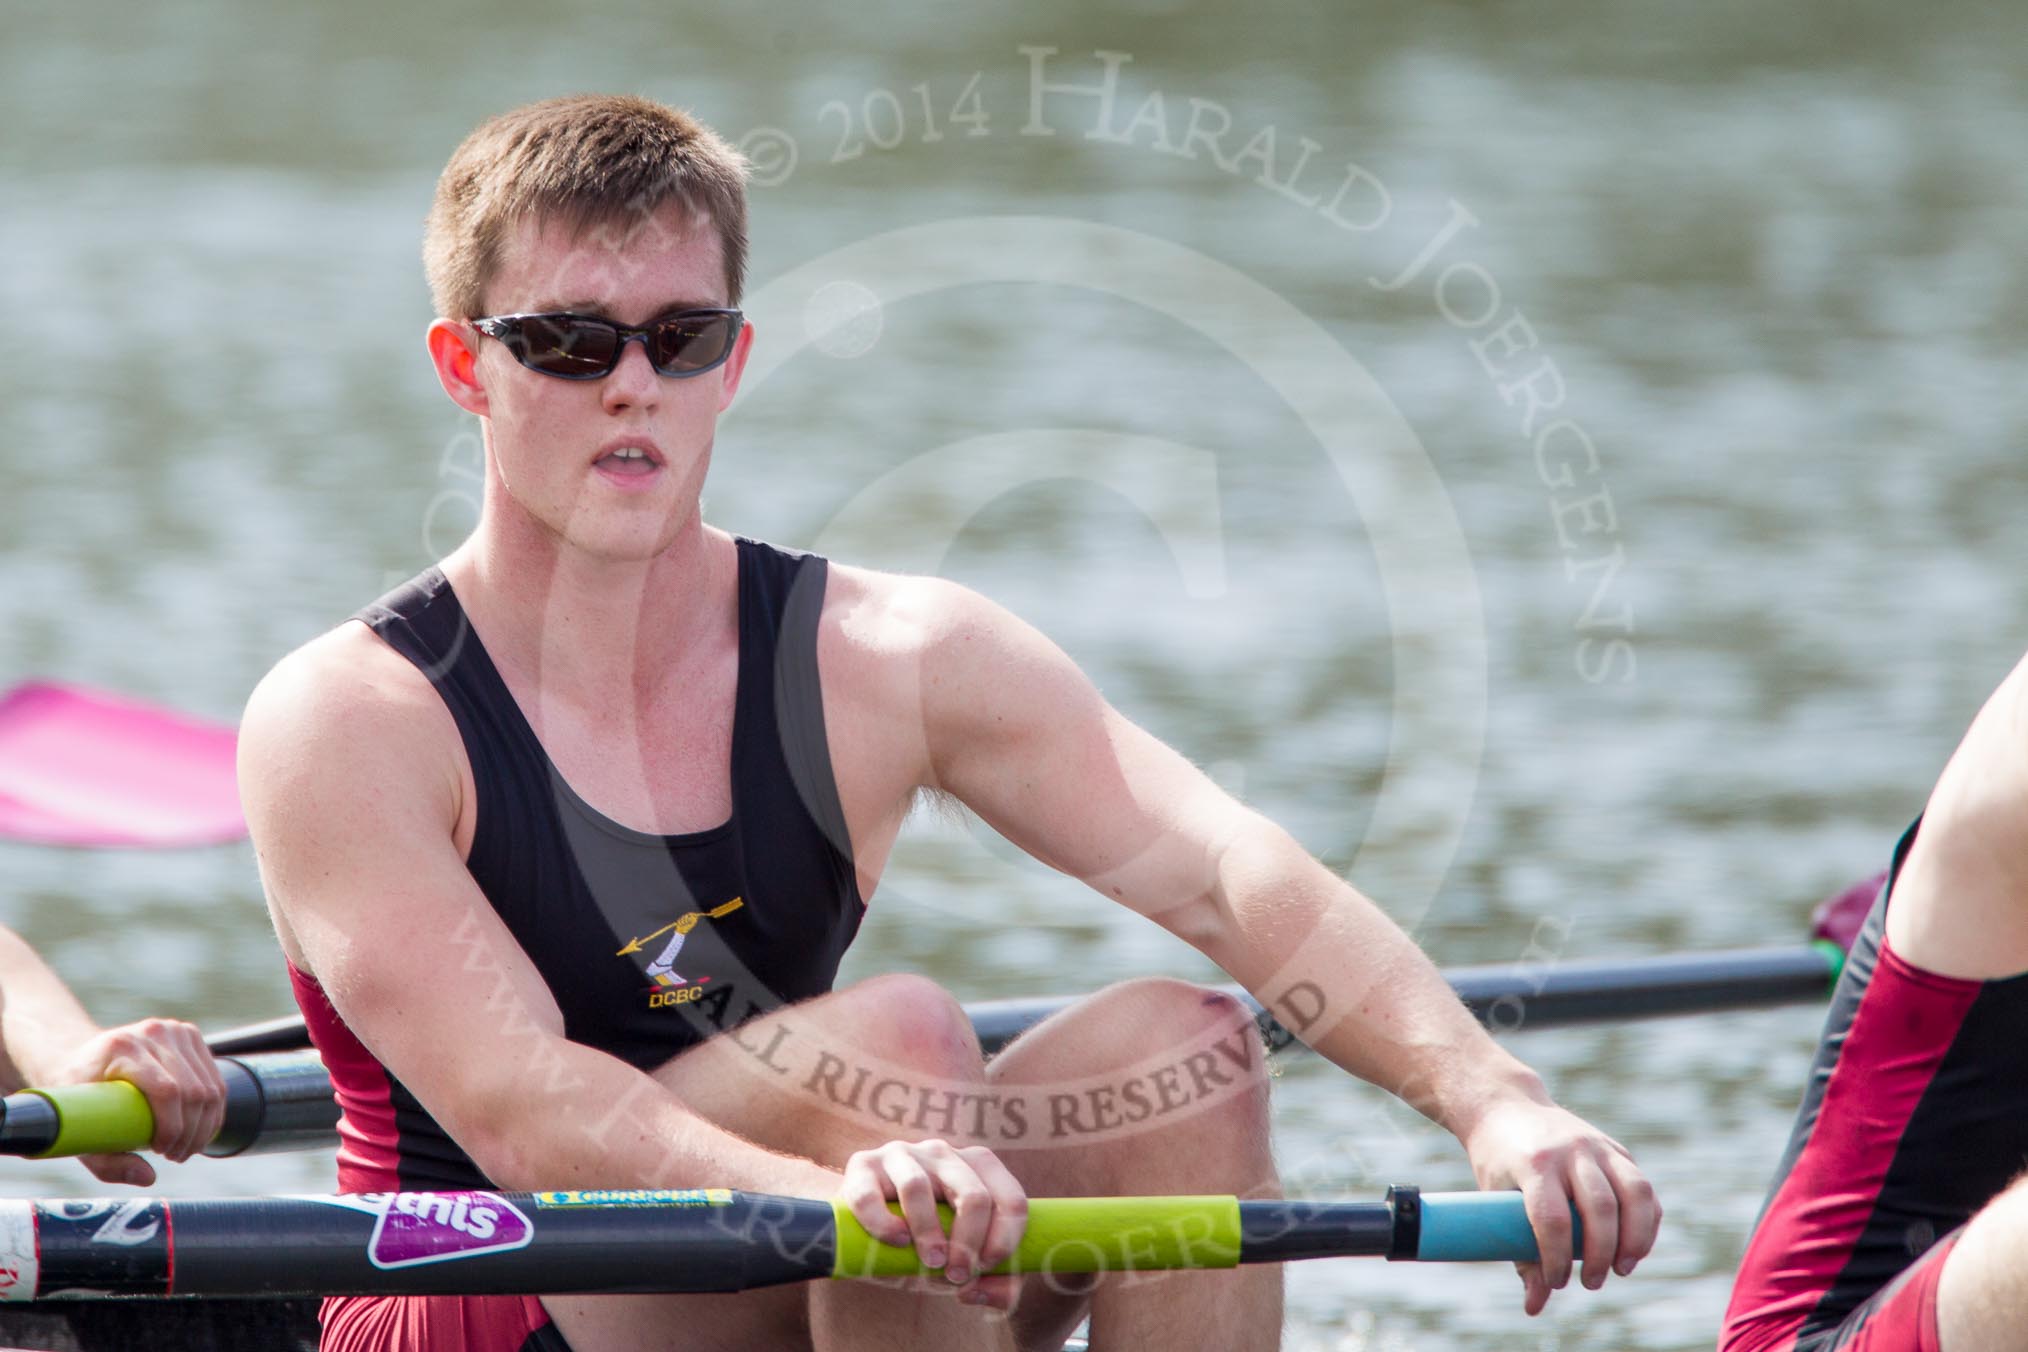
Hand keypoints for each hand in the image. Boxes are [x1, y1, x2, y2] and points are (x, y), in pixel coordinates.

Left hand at [43, 1019, 227, 1186]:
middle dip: (192, 1132)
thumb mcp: (80, 1131)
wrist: (77, 1058)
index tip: (162, 1152)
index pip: (166, 1090)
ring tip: (188, 1147)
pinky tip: (201, 1129)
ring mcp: (174, 1031)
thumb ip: (108, 1162)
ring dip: (206, 1125)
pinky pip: (216, 1079)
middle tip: (176, 1156)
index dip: (173, 1127)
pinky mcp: (189, 1035)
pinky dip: (214, 1110)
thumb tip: (148, 1177)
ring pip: (211, 1087)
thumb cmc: (77, 1098)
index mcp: (122, 1048)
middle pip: (194, 1090)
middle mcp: (152, 1033)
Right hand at [837, 1138, 1028, 1311]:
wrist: (868, 1231)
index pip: (1012, 1199)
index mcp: (977, 1168)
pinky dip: (883, 1224)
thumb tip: (982, 1292)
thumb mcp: (964, 1263)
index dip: (1005, 1240)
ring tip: (930, 1262)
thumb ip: (995, 1283)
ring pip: (918, 1187)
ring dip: (929, 1234)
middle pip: (973, 1195)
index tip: (985, 1269)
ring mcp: (900, 1155)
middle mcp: (942, 1153)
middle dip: (969, 1244)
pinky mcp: (862, 1166)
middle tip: (957, 1275)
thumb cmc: (927, 1245)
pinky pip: (870, 1195)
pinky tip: (895, 1241)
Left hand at [1459, 1094, 1659, 1315]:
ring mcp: (1597, 1145)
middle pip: (1599, 1208)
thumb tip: (1536, 1307)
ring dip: (1636, 1239)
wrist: (1505, 1104)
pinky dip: (1647, 1221)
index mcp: (1534, 1163)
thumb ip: (1518, 1252)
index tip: (1557, 1282)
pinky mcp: (1615, 1148)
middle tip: (1592, 1283)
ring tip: (1623, 1269)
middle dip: (1601, 1255)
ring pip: (1634, 1193)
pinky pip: (1642, 1187)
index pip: (1553, 1218)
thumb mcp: (1494, 1198)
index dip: (1558, 1258)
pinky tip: (1636, 1247)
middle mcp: (1570, 1150)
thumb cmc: (1496, 1159)